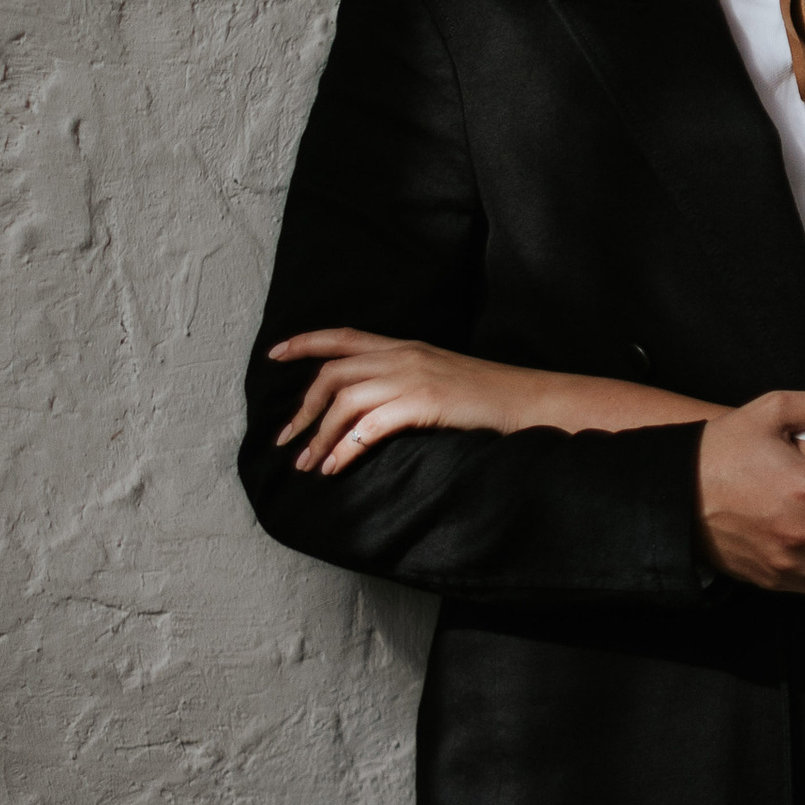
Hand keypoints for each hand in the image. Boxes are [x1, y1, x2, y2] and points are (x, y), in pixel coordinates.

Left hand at [270, 327, 539, 475]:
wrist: (530, 400)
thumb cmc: (490, 397)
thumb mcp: (443, 376)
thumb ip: (407, 379)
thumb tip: (373, 404)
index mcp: (406, 346)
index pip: (343, 337)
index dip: (304, 343)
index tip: (274, 355)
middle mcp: (404, 356)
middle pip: (333, 374)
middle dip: (303, 409)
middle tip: (286, 439)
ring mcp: (413, 378)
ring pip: (344, 401)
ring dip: (319, 436)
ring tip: (308, 464)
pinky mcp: (423, 403)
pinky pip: (369, 426)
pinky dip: (345, 449)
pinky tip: (336, 467)